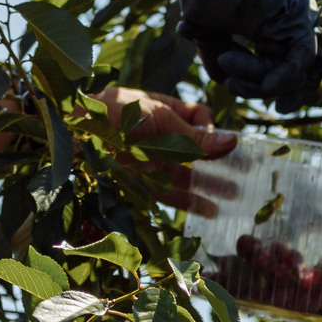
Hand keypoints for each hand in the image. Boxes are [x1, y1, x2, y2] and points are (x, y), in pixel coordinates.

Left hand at [91, 87, 239, 216]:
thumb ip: (196, 136)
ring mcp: (150, 161)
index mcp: (162, 110)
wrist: (71, 138)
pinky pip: (171, 195)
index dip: (210, 128)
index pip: (197, 116)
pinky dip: (192, 203)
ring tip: (237, 195)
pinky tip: (212, 211)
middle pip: (197, 148)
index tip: (212, 141)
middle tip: (250, 172)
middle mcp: (159, 136)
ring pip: (188, 174)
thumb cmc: (115, 117)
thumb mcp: (160, 120)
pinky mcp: (140, 185)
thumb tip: (234, 142)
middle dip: (221, 160)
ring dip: (212, 184)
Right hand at [162, 0, 318, 109]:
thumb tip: (224, 78)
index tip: (239, 88)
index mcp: (269, 13)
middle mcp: (286, 14)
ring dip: (258, 79)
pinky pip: (300, 59)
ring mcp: (296, 13)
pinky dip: (280, 76)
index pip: (281, 57)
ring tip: (228, 68)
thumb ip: (218, 51)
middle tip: (235, 87)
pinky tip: (257, 81)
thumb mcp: (207, 25)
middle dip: (263, 87)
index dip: (265, 82)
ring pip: (292, 66)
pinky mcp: (299, 14)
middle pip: (292, 65)